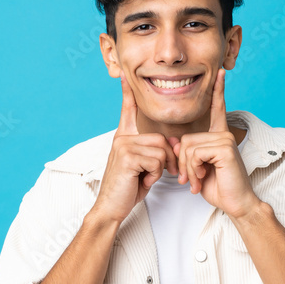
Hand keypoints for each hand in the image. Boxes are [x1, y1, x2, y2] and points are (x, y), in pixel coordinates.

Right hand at [91, 76, 178, 224]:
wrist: (112, 207)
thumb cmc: (128, 188)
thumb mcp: (144, 167)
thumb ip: (154, 152)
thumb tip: (172, 142)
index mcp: (124, 138)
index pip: (127, 111)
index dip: (127, 94)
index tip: (124, 76)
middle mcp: (122, 138)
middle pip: (160, 138)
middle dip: (166, 159)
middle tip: (154, 175)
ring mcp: (123, 146)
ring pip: (160, 150)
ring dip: (159, 169)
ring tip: (145, 178)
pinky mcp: (127, 156)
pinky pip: (156, 161)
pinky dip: (155, 175)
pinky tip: (142, 181)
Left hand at [173, 68, 259, 217]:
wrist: (235, 203)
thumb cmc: (218, 187)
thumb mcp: (197, 168)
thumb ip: (186, 153)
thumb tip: (175, 142)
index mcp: (219, 136)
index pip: (217, 109)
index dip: (218, 91)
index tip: (221, 73)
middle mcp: (223, 134)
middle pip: (186, 139)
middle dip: (183, 163)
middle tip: (191, 179)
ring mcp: (225, 139)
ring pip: (188, 147)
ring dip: (188, 169)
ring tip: (198, 180)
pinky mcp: (224, 148)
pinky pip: (195, 153)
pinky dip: (194, 169)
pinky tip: (203, 177)